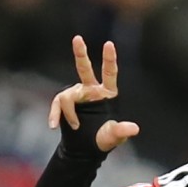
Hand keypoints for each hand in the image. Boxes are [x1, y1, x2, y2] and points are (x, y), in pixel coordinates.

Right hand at [49, 35, 138, 151]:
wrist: (86, 148)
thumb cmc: (103, 139)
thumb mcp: (113, 136)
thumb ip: (121, 131)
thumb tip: (134, 129)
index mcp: (107, 94)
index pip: (110, 73)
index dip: (109, 59)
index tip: (109, 44)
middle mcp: (91, 90)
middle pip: (84, 69)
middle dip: (80, 53)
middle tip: (77, 38)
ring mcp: (77, 95)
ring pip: (67, 97)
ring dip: (69, 113)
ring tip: (76, 126)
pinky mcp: (64, 103)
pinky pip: (57, 104)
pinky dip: (55, 114)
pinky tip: (53, 125)